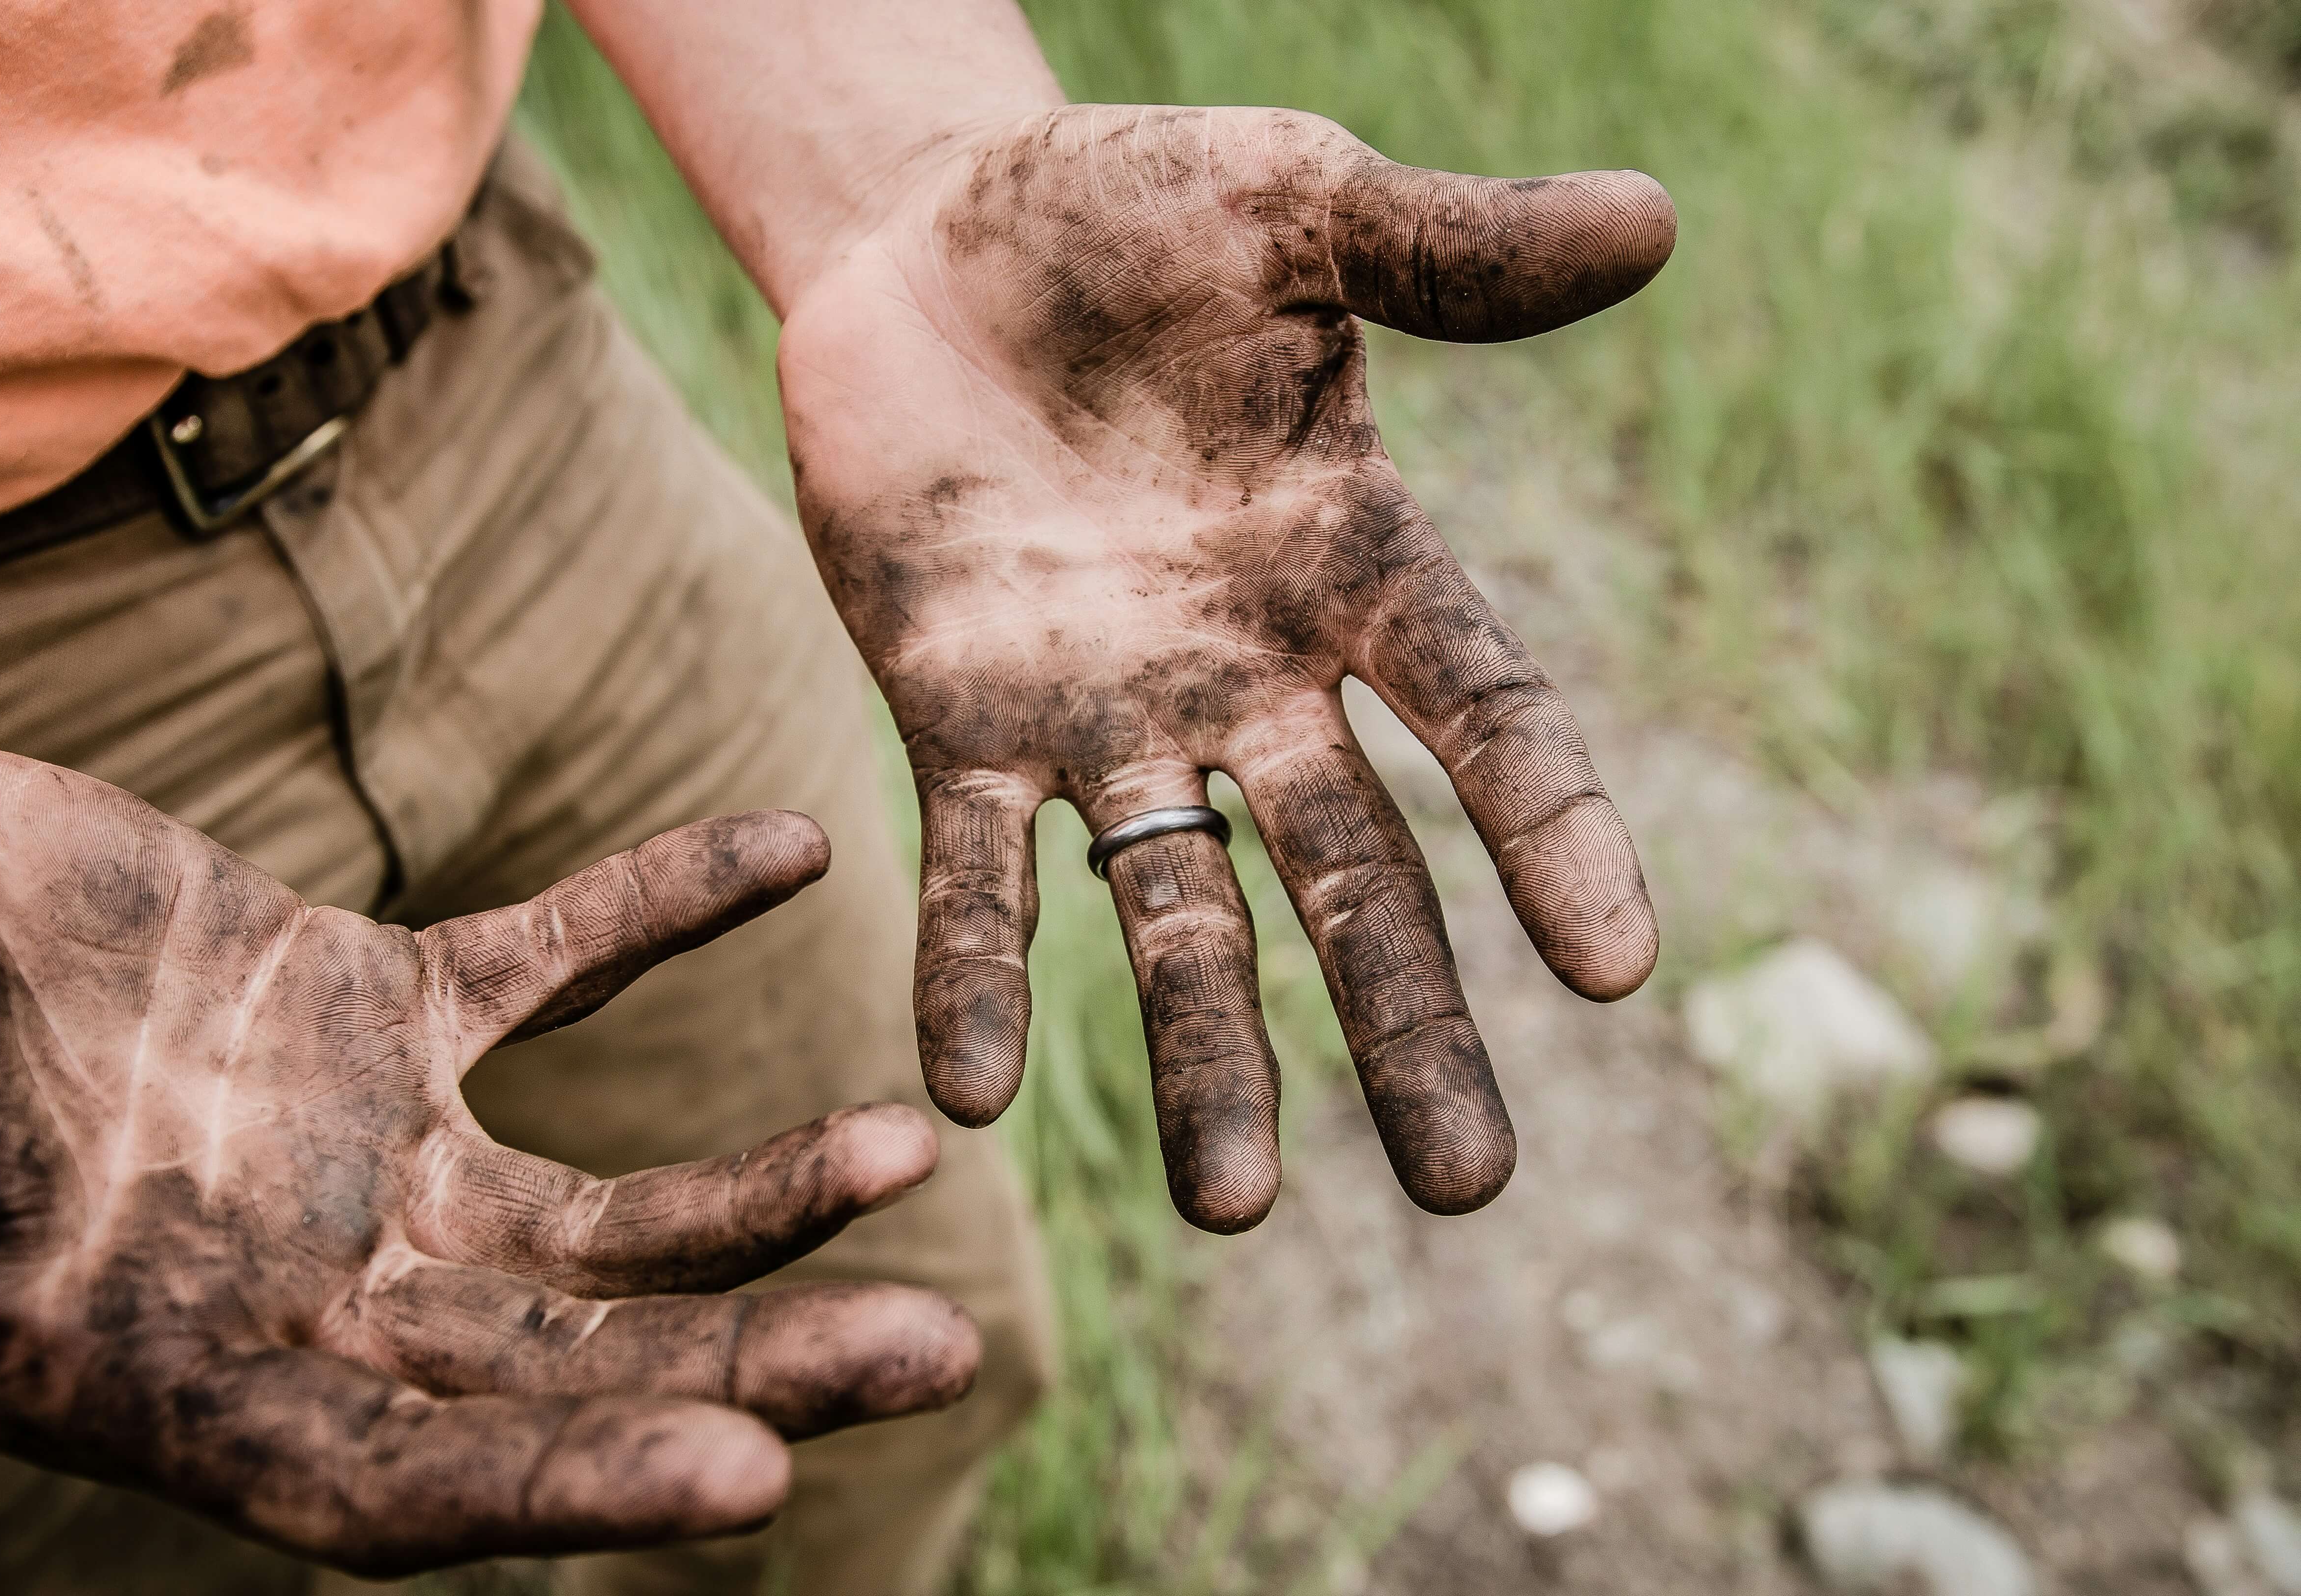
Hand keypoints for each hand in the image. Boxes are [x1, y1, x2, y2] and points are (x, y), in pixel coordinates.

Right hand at [0, 734, 976, 1574]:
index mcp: (182, 1385)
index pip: (409, 1485)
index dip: (572, 1487)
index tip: (754, 1483)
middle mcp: (306, 1294)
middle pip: (569, 1364)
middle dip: (751, 1365)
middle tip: (941, 1355)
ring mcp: (358, 1151)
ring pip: (603, 1206)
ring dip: (759, 1185)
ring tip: (909, 1148)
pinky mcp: (373, 1002)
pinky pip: (553, 958)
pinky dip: (664, 902)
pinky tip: (793, 846)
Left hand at [781, 105, 1670, 1231]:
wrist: (929, 237)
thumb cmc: (1129, 211)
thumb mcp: (1296, 203)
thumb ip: (1451, 249)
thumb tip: (1655, 217)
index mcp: (1351, 561)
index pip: (1484, 712)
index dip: (1552, 832)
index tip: (1620, 968)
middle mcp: (1247, 672)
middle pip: (1351, 871)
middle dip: (1405, 1024)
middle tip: (1469, 1187)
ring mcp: (1103, 712)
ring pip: (1170, 910)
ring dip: (1203, 1055)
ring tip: (1229, 1210)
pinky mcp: (955, 717)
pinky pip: (971, 870)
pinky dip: (972, 974)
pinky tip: (967, 1095)